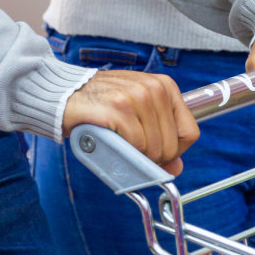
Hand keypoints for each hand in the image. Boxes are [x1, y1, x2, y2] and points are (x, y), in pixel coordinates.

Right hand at [61, 69, 199, 173]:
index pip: (190, 132)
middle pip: (171, 145)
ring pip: (153, 148)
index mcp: (164, 86)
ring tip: (120, 143)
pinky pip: (135, 146)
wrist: (64, 95)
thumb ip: (160, 138)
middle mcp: (153, 88)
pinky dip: (124, 151)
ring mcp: (136, 96)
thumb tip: (176, 168)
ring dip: (136, 155)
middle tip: (131, 150)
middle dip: (153, 157)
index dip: (175, 151)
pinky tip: (111, 140)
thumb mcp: (138, 115)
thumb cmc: (102, 105)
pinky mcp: (118, 108)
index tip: (156, 152)